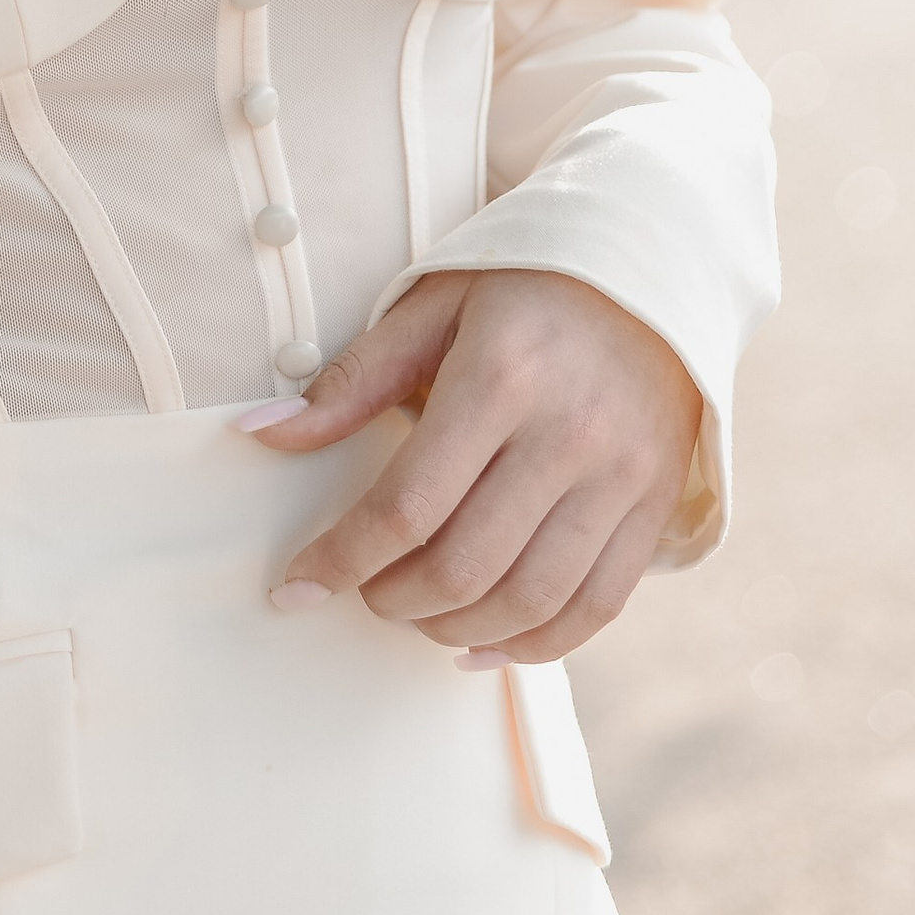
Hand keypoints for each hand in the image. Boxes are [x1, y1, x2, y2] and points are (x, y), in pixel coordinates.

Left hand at [254, 268, 700, 667]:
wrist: (651, 270)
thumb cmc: (522, 285)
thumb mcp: (430, 306)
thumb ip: (351, 382)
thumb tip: (260, 435)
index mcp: (500, 377)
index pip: (407, 504)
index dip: (341, 558)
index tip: (293, 587)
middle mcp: (567, 435)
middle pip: (465, 566)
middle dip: (394, 600)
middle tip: (364, 591)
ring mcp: (621, 478)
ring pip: (530, 601)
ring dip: (455, 631)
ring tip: (416, 614)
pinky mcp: (654, 507)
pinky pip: (596, 609)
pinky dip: (533, 645)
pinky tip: (484, 645)